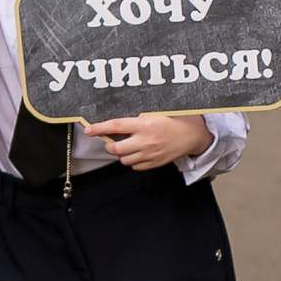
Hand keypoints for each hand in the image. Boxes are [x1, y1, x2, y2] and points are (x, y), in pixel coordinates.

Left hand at [83, 113, 214, 170]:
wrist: (191, 135)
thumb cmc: (174, 121)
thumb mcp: (155, 113)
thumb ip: (137, 119)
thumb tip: (118, 123)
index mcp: (145, 125)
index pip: (116, 126)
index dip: (99, 128)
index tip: (89, 130)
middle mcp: (145, 141)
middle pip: (115, 148)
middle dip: (108, 145)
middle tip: (109, 141)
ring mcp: (149, 154)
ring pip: (124, 160)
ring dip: (121, 154)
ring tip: (127, 146)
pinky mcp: (154, 164)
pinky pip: (135, 166)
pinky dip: (132, 161)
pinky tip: (138, 153)